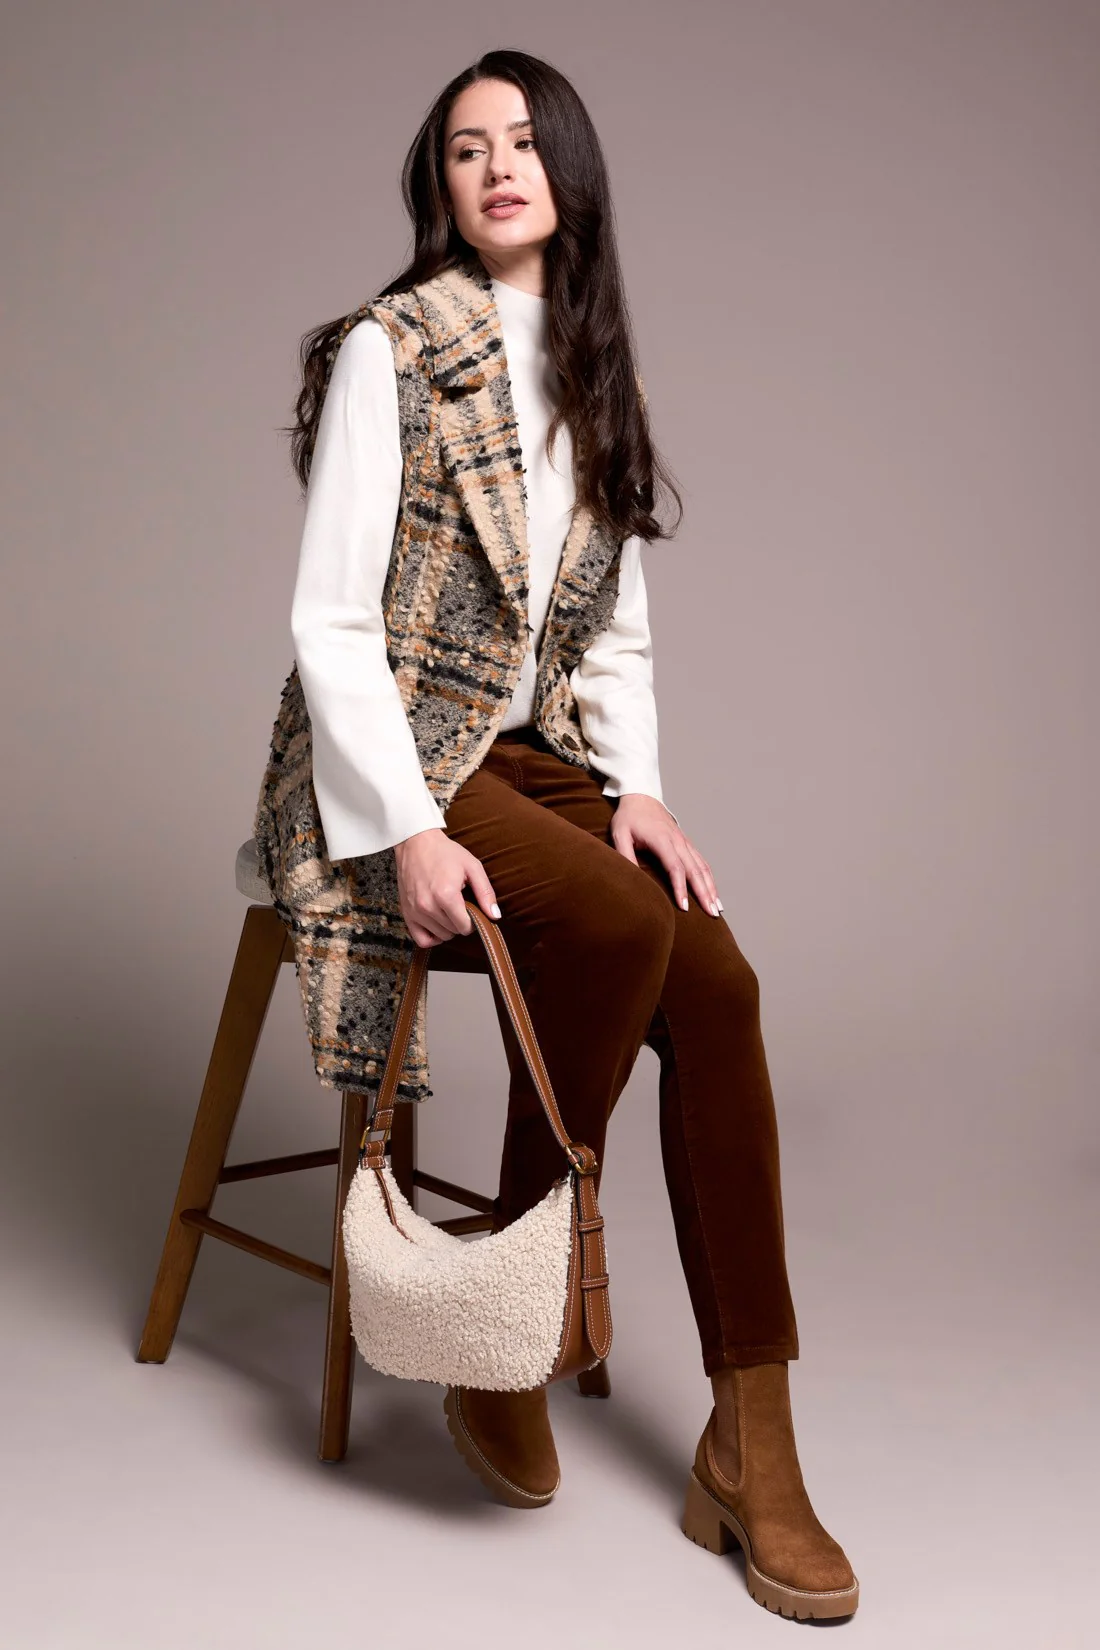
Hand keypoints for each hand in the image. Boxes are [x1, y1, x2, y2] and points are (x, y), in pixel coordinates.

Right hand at [393, 828, 500, 947]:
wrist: (416, 843)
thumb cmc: (444, 853)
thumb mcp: (472, 867)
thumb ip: (485, 892)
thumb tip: (495, 916)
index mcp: (446, 895)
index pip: (465, 927)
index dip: (473, 920)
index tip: (472, 908)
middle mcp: (428, 906)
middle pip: (454, 932)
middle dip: (461, 922)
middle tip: (460, 904)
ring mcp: (415, 911)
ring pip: (440, 936)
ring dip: (448, 927)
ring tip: (448, 908)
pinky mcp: (406, 913)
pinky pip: (421, 940)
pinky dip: (432, 937)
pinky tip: (438, 924)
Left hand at [609, 794, 722, 916]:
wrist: (641, 796)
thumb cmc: (629, 817)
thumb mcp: (620, 834)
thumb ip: (625, 855)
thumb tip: (632, 879)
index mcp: (662, 840)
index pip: (675, 867)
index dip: (681, 888)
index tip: (685, 907)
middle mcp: (678, 841)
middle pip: (695, 870)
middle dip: (704, 893)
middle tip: (712, 914)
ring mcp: (684, 841)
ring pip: (702, 867)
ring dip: (711, 888)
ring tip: (717, 908)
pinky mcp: (686, 843)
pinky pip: (702, 862)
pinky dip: (709, 878)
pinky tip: (713, 892)